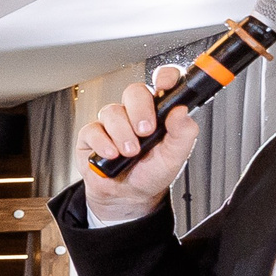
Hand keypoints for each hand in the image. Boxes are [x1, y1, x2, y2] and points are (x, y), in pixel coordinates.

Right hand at [79, 65, 196, 222]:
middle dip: (140, 111)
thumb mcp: (175, 156)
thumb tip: (182, 111)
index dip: (164, 78)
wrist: (127, 197)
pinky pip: (93, 129)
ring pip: (112, 111)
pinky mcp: (91, 135)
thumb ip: (183, 133)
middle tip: (146, 132)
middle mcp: (135, 113)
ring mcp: (112, 123)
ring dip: (122, 134)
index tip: (166, 84)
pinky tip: (112, 155)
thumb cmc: (151, 174)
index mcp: (159, 112)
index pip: (163, 83)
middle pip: (134, 92)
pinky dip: (103, 144)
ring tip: (130, 153)